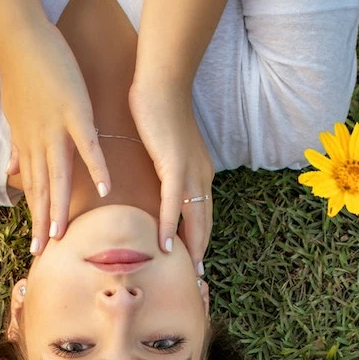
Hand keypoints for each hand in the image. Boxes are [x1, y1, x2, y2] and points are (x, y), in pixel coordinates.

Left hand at [0, 22, 110, 254]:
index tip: (37, 241)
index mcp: (28, 143)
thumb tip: (8, 173)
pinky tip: (104, 188)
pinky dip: (94, 166)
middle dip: (42, 222)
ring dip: (61, 206)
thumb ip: (16, 148)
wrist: (20, 40)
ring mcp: (56, 128)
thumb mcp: (14, 116)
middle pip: (41, 189)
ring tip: (65, 235)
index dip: (34, 215)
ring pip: (58, 175)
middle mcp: (39, 142)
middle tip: (44, 252)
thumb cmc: (20, 74)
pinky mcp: (74, 112)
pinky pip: (86, 145)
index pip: (32, 187)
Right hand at [127, 80, 213, 272]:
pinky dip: (171, 225)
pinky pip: (174, 202)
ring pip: (195, 218)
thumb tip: (154, 182)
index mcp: (200, 172)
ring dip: (190, 246)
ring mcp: (190, 170)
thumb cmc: (158, 109)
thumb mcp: (164, 146)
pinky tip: (165, 245)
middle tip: (196, 277)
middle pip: (205, 222)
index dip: (200, 238)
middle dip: (201, 250)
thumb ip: (163, 166)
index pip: (203, 213)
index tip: (195, 260)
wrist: (161, 82)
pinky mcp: (174, 164)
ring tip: (184, 270)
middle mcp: (201, 175)